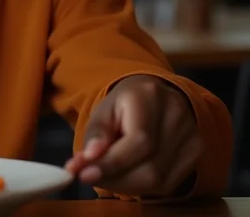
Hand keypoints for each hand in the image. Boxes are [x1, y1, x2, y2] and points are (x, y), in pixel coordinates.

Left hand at [65, 75, 202, 196]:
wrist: (155, 96)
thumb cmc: (125, 103)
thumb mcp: (104, 109)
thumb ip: (96, 133)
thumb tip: (89, 158)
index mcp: (150, 96)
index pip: (138, 141)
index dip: (112, 163)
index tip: (84, 174)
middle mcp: (177, 114)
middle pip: (151, 167)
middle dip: (115, 178)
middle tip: (89, 177)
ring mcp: (193, 135)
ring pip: (160, 180)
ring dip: (126, 185)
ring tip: (105, 175)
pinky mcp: (197, 153)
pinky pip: (169, 184)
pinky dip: (143, 186)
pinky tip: (127, 176)